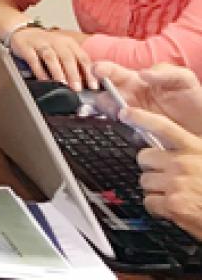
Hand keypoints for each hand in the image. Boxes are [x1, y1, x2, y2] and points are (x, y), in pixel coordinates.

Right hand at [9, 25, 94, 90]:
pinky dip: (39, 71)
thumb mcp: (63, 50)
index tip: (93, 85)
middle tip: (77, 88)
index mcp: (69, 42)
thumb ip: (74, 63)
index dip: (89, 72)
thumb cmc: (46, 44)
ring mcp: (40, 43)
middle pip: (67, 57)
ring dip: (58, 72)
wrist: (23, 31)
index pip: (82, 57)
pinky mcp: (26, 47)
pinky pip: (33, 60)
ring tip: (63, 84)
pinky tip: (44, 80)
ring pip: (51, 57)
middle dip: (74, 74)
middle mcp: (56, 41)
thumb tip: (85, 81)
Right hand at [97, 62, 201, 133]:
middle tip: (112, 101)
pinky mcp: (140, 132)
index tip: (97, 71)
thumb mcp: (184, 78)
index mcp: (136, 80)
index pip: (112, 71)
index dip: (100, 69)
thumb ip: (165, 72)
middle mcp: (129, 97)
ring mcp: (133, 115)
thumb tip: (142, 74)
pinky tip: (141, 130)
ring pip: (111, 114)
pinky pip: (128, 133)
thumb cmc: (194, 98)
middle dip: (103, 97)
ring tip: (127, 115)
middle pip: (104, 95)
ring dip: (114, 114)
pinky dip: (131, 132)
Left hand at [128, 108, 201, 235]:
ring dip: (155, 188)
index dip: (141, 118)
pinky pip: (149, 201)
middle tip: (164, 175)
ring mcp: (175, 184)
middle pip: (144, 158)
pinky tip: (171, 208)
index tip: (126, 113)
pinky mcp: (173, 205)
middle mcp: (183, 164)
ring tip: (173, 194)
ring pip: (145, 181)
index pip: (162, 127)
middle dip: (151, 167)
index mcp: (195, 149)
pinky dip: (157, 207)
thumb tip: (169, 149)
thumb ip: (191, 152)